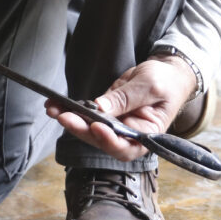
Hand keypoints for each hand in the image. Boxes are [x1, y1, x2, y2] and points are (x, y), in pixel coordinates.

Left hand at [48, 55, 197, 160]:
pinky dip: (71, 109)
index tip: (96, 127)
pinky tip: (56, 103)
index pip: (126, 147)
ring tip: (53, 108)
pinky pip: (87, 114)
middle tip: (64, 116)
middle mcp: (128, 134)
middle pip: (102, 140)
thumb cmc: (166, 82)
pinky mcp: (106, 112)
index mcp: (146, 134)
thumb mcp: (151, 86)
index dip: (109, 141)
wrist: (167, 72)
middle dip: (81, 129)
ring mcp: (116, 124)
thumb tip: (101, 108)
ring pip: (90, 129)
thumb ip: (127, 98)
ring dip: (70, 120)